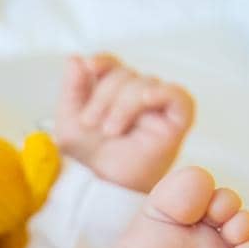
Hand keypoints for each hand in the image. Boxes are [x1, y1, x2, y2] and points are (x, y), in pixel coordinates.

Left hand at [54, 53, 194, 193]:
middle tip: (90, 123)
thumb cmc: (87, 158)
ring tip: (110, 131)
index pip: (112, 65)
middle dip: (104, 96)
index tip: (88, 68)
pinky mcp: (176, 122)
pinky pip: (178, 97)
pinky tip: (146, 100)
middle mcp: (137, 96)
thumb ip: (72, 88)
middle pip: (126, 74)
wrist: (101, 189)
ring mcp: (158, 108)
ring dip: (123, 104)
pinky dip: (162, 93)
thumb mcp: (69, 121)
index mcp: (112, 92)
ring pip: (145, 83)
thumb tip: (76, 58)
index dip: (102, 62)